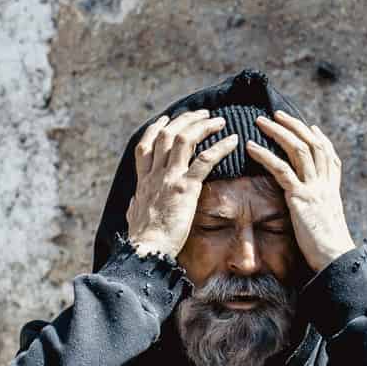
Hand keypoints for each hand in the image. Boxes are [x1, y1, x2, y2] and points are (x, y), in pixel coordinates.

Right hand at [123, 110, 237, 255]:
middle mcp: (155, 175)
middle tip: (201, 113)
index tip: (167, 120)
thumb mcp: (133, 218)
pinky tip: (233, 140)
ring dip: (202, 125)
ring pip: (184, 139)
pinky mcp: (185, 188)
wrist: (146, 251)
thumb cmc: (143, 242)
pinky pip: (205, 160)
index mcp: (144, 182)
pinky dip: (220, 147)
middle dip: (185, 120)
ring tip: (218, 120)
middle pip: (166, 134)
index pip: (146, 145)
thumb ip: (135, 206)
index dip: (156, 129)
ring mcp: (169, 179)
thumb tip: (133, 203)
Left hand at [246, 112, 356, 270]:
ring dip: (279, 132)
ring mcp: (314, 188)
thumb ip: (319, 209)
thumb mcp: (327, 222)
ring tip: (261, 121)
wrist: (335, 259)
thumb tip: (313, 207)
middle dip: (295, 126)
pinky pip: (281, 170)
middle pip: (313, 144)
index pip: (329, 155)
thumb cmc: (329, 248)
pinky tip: (250, 147)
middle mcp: (325, 184)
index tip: (310, 126)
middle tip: (278, 114)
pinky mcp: (300, 198)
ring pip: (298, 149)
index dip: (320, 138)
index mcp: (332, 189)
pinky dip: (265, 155)